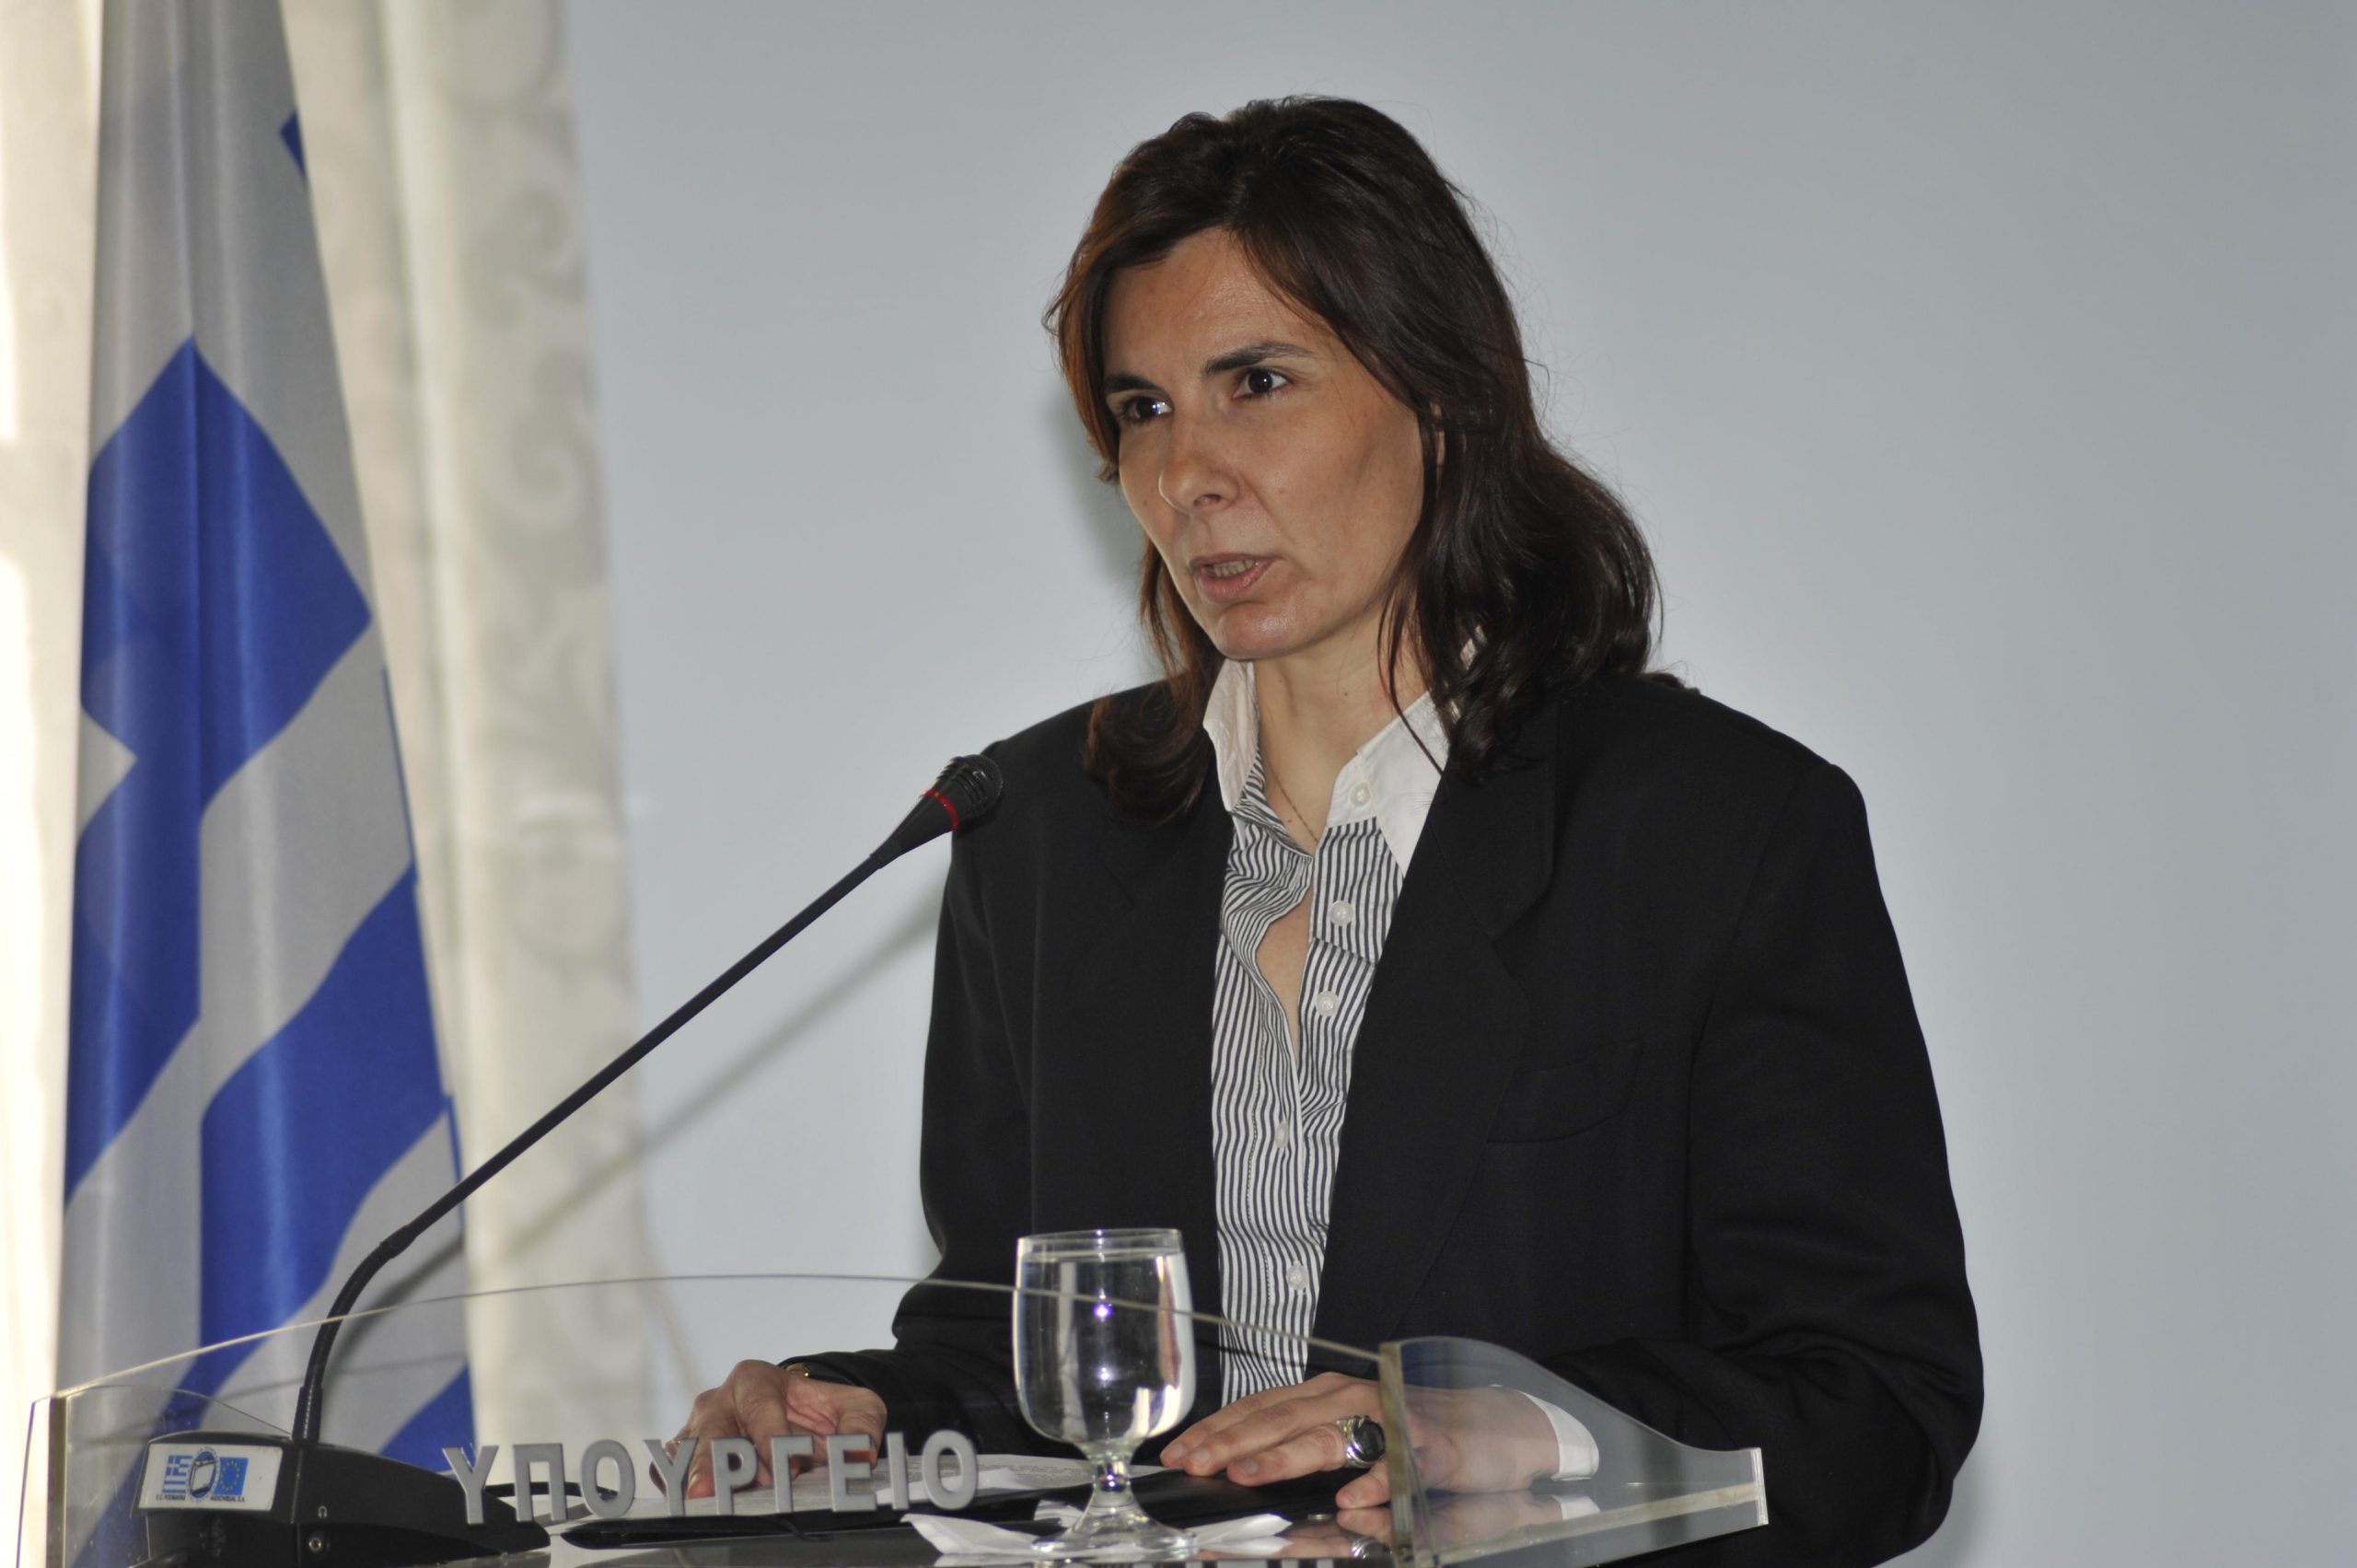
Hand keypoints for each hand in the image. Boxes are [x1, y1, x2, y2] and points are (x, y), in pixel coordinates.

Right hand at [665, 1360, 886, 1498]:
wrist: (799, 1418)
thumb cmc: (820, 1410)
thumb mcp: (855, 1407)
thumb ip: (861, 1426)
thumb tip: (860, 1454)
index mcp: (756, 1380)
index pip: (760, 1406)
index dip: (770, 1436)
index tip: (783, 1467)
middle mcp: (720, 1401)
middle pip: (712, 1430)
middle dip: (711, 1462)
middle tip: (708, 1491)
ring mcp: (696, 1430)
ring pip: (687, 1454)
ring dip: (693, 1481)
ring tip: (697, 1505)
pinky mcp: (685, 1458)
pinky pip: (671, 1472)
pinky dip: (676, 1489)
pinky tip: (684, 1508)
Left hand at [1158, 1373, 1561, 1509]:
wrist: (1496, 1427)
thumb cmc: (1415, 1433)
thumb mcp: (1351, 1435)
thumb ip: (1303, 1446)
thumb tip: (1242, 1466)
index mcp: (1327, 1395)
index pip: (1260, 1407)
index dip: (1217, 1428)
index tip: (1179, 1450)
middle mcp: (1353, 1397)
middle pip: (1282, 1417)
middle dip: (1233, 1441)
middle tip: (1196, 1464)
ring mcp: (1392, 1420)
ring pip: (1329, 1434)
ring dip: (1287, 1454)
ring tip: (1250, 1473)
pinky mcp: (1432, 1450)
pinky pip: (1399, 1466)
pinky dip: (1375, 1482)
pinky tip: (1353, 1500)